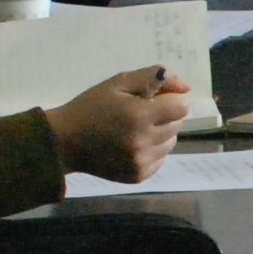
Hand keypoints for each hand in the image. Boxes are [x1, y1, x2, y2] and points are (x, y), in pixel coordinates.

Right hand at [48, 65, 193, 183]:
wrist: (65, 141)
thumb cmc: (91, 107)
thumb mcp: (118, 83)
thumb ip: (154, 78)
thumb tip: (187, 87)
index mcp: (139, 115)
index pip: (181, 107)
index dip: (169, 100)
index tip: (153, 99)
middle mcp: (144, 141)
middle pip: (177, 124)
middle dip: (164, 115)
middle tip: (139, 113)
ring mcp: (141, 162)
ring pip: (171, 142)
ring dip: (160, 133)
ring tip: (135, 129)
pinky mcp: (138, 176)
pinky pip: (160, 159)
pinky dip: (152, 150)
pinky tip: (131, 144)